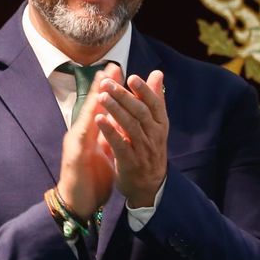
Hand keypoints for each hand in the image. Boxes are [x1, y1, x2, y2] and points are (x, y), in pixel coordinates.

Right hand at [57, 62, 118, 219]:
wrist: (79, 203)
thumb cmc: (92, 177)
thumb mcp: (106, 152)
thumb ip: (112, 134)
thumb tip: (122, 118)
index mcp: (92, 132)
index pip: (102, 107)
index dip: (110, 89)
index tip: (120, 70)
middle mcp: (82, 134)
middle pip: (93, 106)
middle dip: (103, 86)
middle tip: (112, 66)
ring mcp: (76, 144)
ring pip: (86, 118)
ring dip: (94, 100)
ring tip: (102, 83)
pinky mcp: (75, 158)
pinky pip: (83, 141)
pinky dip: (89, 128)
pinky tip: (96, 117)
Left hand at [93, 68, 167, 207]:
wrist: (150, 185)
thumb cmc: (150, 149)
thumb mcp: (156, 124)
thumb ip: (154, 98)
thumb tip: (157, 73)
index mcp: (160, 124)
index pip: (154, 104)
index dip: (144, 90)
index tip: (131, 77)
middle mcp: (154, 135)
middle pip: (140, 113)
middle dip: (123, 97)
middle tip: (107, 83)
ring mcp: (143, 150)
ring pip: (130, 127)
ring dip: (115, 110)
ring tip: (101, 97)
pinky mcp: (130, 162)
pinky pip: (120, 145)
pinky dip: (110, 132)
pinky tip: (99, 120)